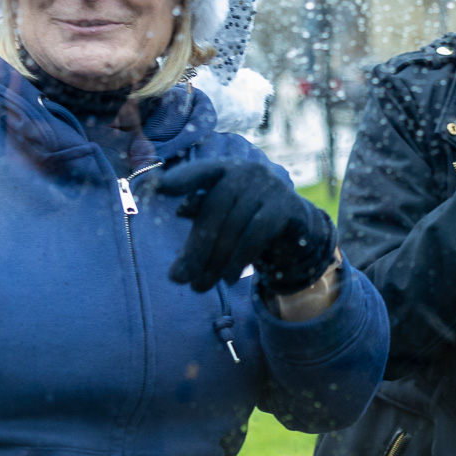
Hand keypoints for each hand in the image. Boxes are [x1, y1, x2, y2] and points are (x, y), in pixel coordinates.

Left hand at [155, 159, 334, 294]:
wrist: (295, 223)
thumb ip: (197, 235)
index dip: (182, 178)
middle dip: (195, 248)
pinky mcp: (286, 206)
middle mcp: (246, 171)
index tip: (160, 186)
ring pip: (234, 227)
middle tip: (179, 279)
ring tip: (201, 286)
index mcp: (223, 169)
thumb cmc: (245, 220)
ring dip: (215, 262)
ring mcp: (269, 186)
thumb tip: (177, 273)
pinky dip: (240, 259)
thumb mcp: (220, 220)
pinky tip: (229, 278)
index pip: (200, 171)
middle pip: (214, 209)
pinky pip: (256, 235)